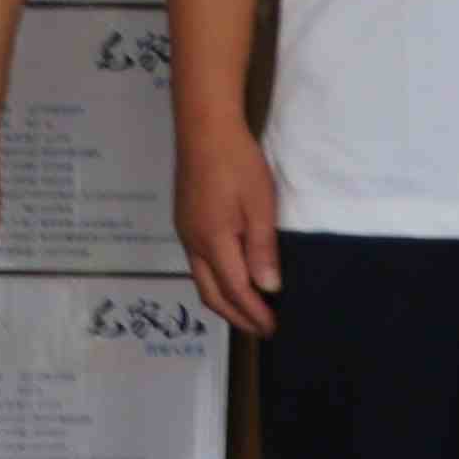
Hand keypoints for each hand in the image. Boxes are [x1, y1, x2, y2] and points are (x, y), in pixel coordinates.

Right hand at [178, 116, 283, 338]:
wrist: (204, 128)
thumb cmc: (238, 162)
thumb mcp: (259, 203)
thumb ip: (262, 248)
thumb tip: (267, 289)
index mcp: (213, 241)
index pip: (236, 290)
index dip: (255, 313)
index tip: (273, 328)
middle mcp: (193, 243)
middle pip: (212, 294)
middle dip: (237, 317)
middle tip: (261, 330)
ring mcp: (185, 233)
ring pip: (202, 281)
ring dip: (225, 302)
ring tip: (249, 312)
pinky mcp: (185, 222)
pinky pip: (198, 265)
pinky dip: (216, 282)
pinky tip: (231, 279)